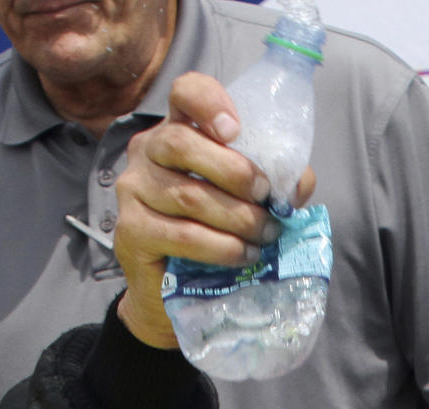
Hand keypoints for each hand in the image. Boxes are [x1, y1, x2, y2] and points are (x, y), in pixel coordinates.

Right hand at [114, 71, 314, 348]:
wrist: (171, 294)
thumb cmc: (212, 236)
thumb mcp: (245, 202)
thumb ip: (273, 184)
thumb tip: (298, 182)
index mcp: (176, 132)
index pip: (184, 94)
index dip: (209, 102)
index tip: (236, 129)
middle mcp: (146, 153)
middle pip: (181, 143)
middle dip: (234, 172)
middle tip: (264, 197)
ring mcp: (133, 191)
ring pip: (188, 195)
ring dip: (236, 218)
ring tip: (264, 235)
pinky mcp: (130, 231)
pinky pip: (182, 235)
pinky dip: (220, 247)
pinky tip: (243, 255)